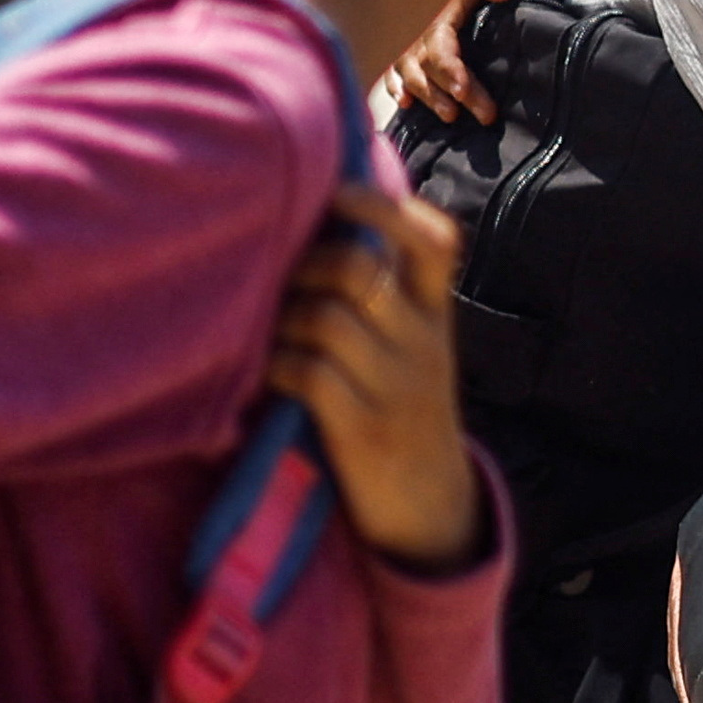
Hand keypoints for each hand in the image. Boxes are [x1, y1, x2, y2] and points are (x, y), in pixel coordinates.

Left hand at [269, 181, 485, 568]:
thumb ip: (384, 298)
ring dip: (281, 318)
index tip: (341, 193)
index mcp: (436, 316)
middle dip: (302, 265)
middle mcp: (424, 344)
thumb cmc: (402, 412)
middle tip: (277, 282)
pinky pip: (307, 374)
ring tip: (270, 334)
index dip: (385, 208)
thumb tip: (315, 230)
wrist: (432, 509)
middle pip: (356, 270)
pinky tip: (266, 375)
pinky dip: (274, 366)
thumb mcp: (415, 350)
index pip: (433, 242)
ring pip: (325, 318)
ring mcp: (396, 387)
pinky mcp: (363, 430)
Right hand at [389, 0, 546, 125]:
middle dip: (445, 91)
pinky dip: (396, 86)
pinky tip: (405, 104)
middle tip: (483, 115)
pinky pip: (399, 72)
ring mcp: (430, 44)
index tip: (462, 92)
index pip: (441, 39)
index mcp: (458, 9)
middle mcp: (439, 28)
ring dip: (426, 95)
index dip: (447, 67)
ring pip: (411, 71)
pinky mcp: (431, 60)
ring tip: (451, 117)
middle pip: (427, 61)